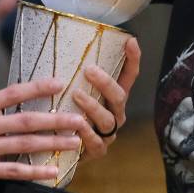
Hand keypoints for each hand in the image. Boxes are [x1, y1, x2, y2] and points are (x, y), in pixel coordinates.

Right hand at [0, 72, 86, 190]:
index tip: (59, 83)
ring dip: (52, 143)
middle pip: (25, 121)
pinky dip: (33, 172)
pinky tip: (51, 171)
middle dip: (55, 119)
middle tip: (79, 118)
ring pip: (23, 146)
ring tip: (74, 142)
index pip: (12, 93)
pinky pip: (12, 171)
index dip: (37, 88)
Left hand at [72, 36, 139, 160]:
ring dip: (93, 106)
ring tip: (76, 94)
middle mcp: (115, 113)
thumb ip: (74, 75)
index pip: (129, 76)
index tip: (130, 41)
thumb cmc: (67, 113)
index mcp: (113, 97)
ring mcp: (108, 133)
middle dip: (106, 82)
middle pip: (119, 96)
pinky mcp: (97, 151)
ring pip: (107, 119)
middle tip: (89, 69)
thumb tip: (62, 46)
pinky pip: (95, 143)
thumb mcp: (72, 91)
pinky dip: (86, 133)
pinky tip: (76, 125)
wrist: (60, 149)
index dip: (133, 59)